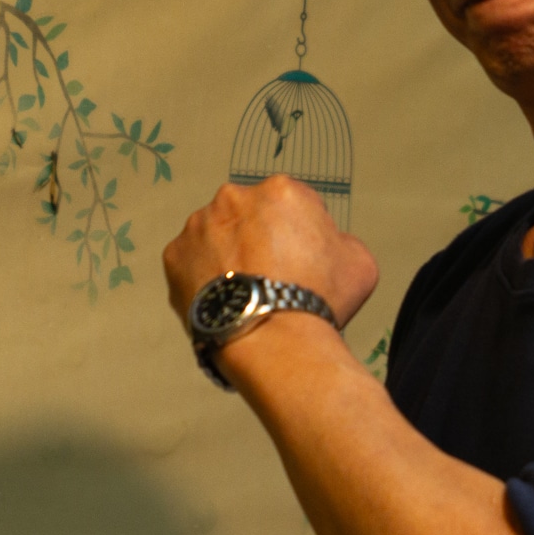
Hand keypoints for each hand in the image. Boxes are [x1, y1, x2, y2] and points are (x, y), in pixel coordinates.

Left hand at [162, 175, 380, 330]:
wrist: (273, 343)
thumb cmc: (317, 302)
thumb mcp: (359, 261)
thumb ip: (339, 239)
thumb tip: (328, 242)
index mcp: (281, 191)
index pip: (291, 204)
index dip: (299, 233)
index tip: (299, 259)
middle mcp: (234, 198)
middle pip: (249, 216)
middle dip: (258, 239)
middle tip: (270, 277)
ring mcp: (199, 226)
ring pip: (215, 236)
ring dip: (227, 256)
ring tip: (244, 293)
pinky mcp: (174, 256)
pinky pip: (190, 262)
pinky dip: (203, 278)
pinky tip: (224, 301)